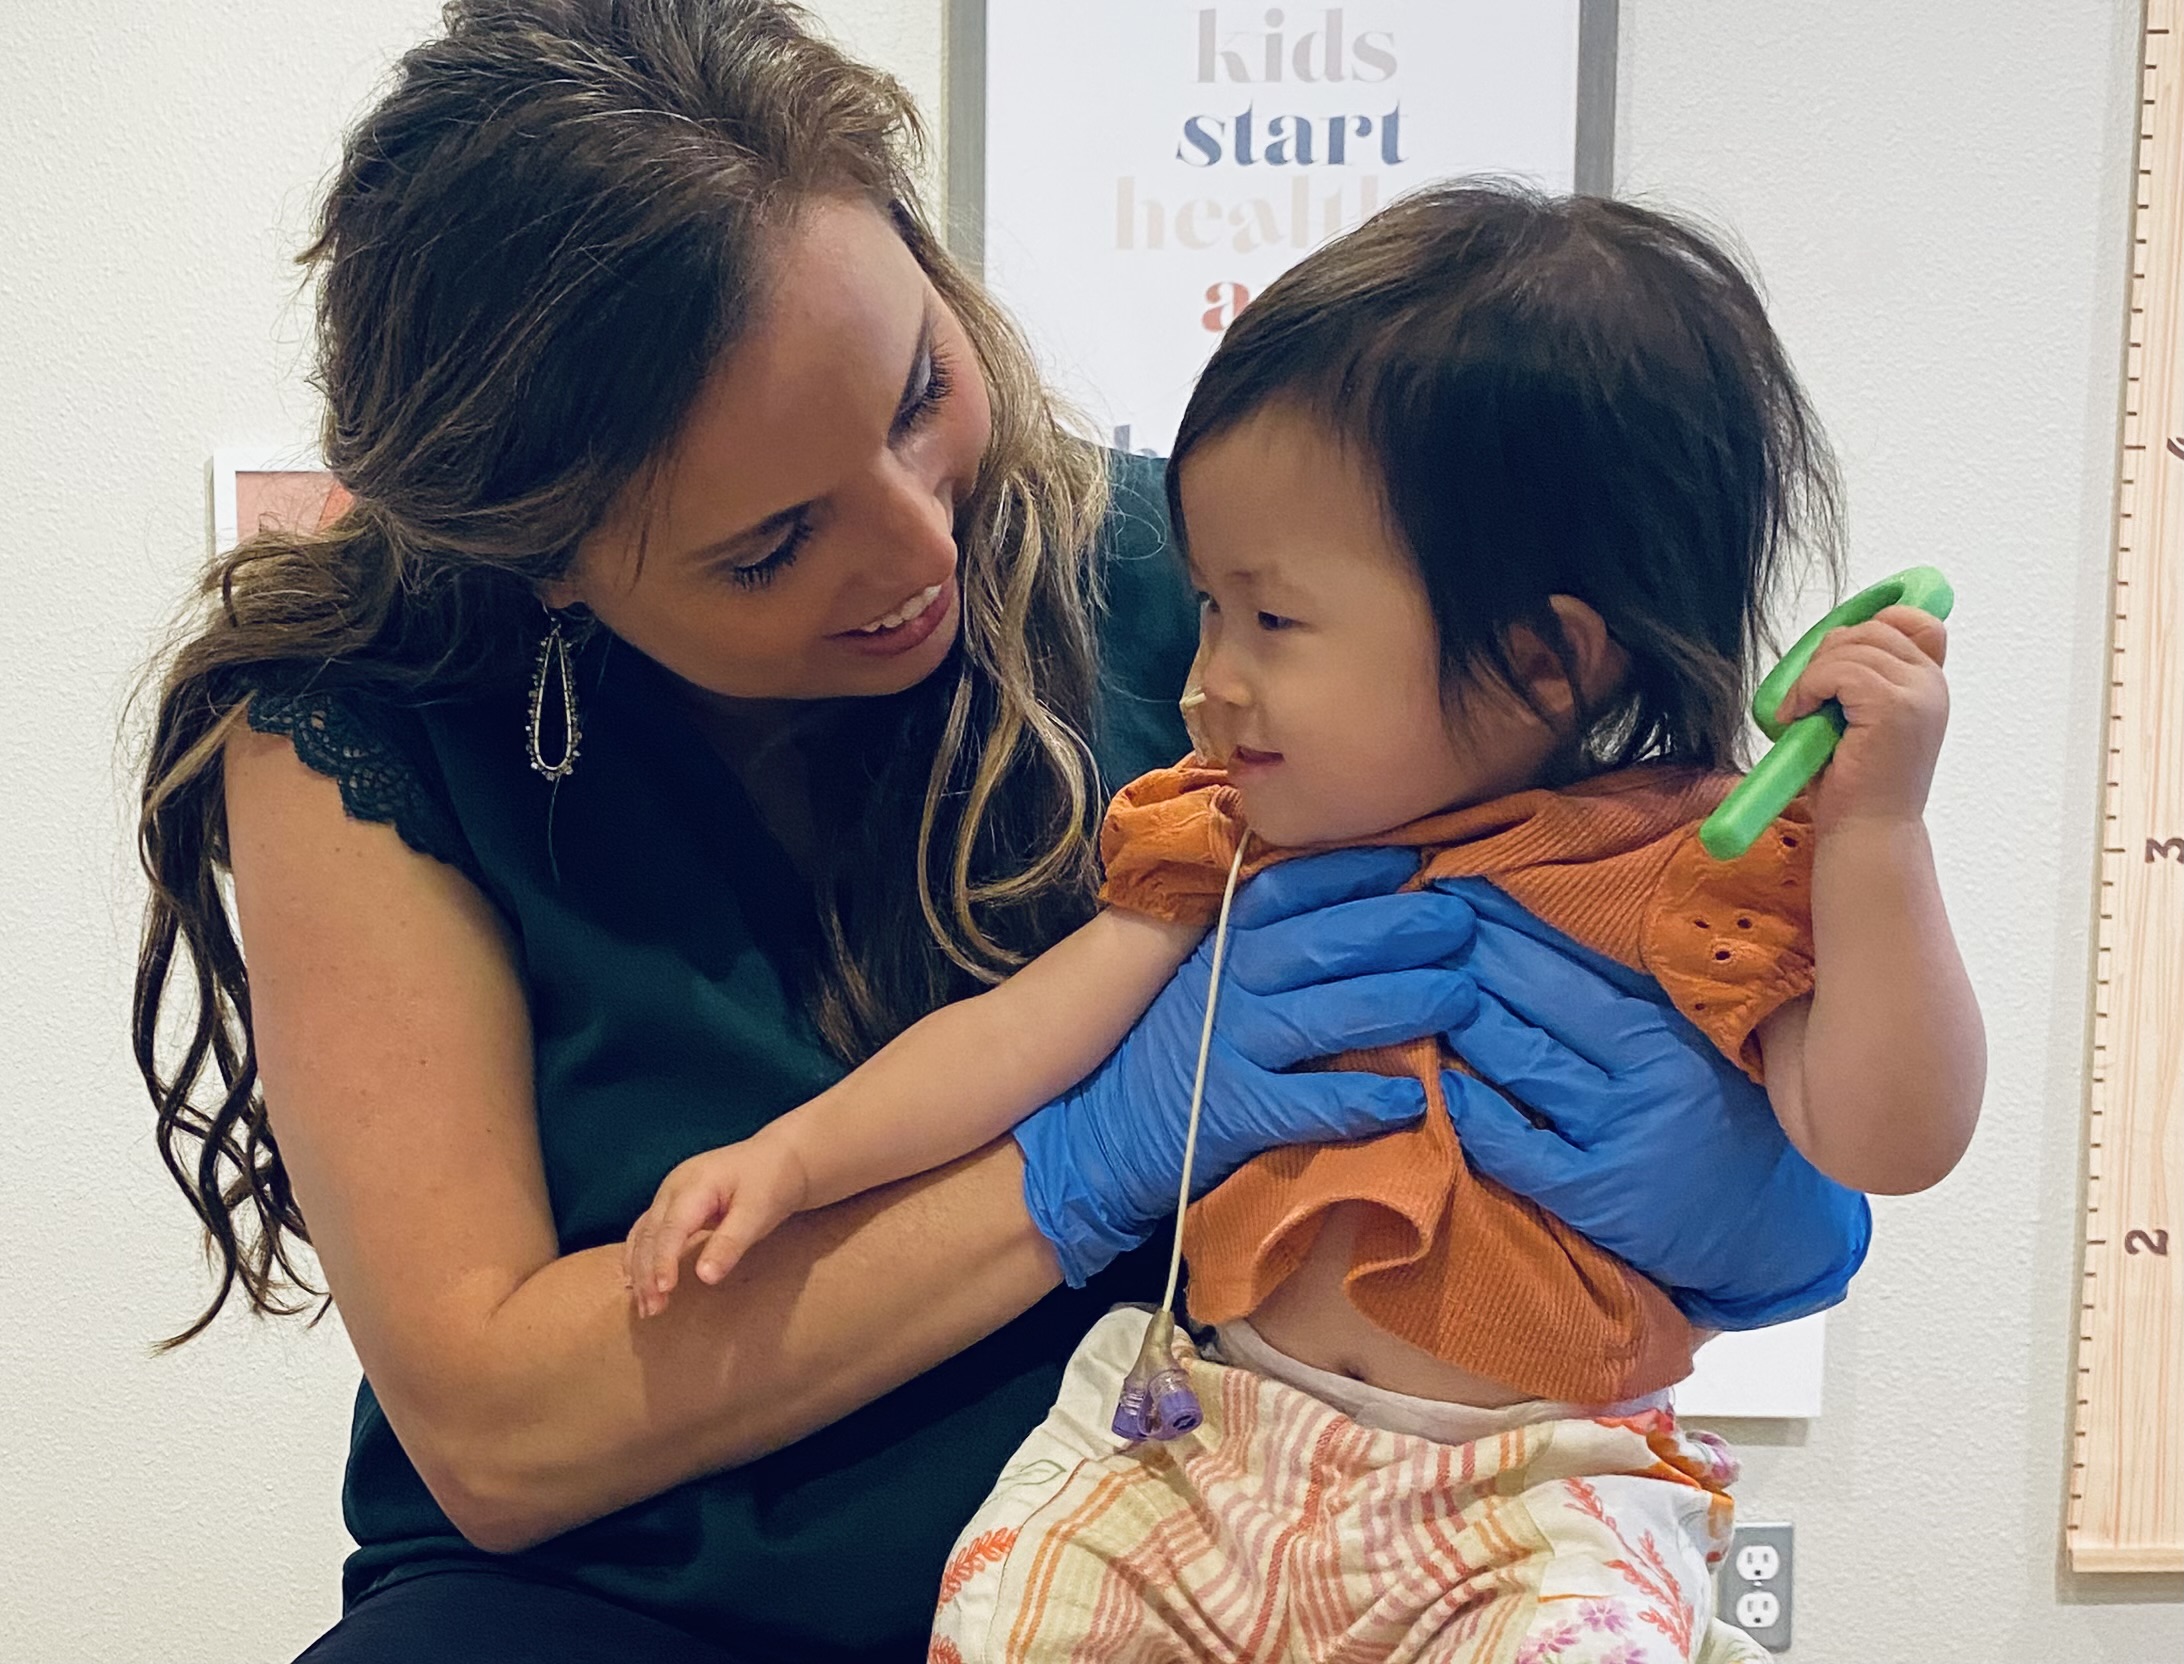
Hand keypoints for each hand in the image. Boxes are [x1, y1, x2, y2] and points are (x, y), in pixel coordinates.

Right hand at [623, 1130, 811, 1316]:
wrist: (781, 1157)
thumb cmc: (772, 1182)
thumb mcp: (759, 1212)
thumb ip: (730, 1243)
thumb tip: (705, 1277)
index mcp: (695, 1184)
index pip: (671, 1228)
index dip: (663, 1261)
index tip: (663, 1292)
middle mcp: (674, 1187)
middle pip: (650, 1234)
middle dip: (647, 1273)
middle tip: (652, 1311)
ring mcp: (670, 1194)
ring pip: (643, 1234)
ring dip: (639, 1270)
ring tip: (645, 1307)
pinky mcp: (673, 1205)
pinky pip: (647, 1232)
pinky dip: (639, 1257)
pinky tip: (637, 1282)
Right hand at [1016, 847, 1481, 1285]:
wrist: (1098, 1132)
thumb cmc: (1174, 1045)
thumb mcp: (1210, 974)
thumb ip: (1269, 939)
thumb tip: (1363, 894)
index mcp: (1225, 940)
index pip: (1292, 887)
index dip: (1356, 870)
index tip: (1417, 856)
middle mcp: (1226, 982)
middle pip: (1322, 943)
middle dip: (1398, 927)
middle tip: (1463, 920)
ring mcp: (1227, 1046)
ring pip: (1325, 1015)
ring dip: (1399, 1003)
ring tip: (1461, 997)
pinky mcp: (1231, 1112)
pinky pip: (1306, 1102)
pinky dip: (1358, 1099)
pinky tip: (1411, 1100)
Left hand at [1434, 879, 1869, 1328]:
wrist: (1776, 1229)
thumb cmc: (1727, 1114)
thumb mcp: (1699, 1038)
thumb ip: (1638, 986)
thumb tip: (1554, 908)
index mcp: (1676, 1021)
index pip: (1579, 949)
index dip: (1512, 912)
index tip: (1461, 876)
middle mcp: (1652, 1071)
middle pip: (1540, 995)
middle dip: (1472, 951)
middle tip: (1419, 917)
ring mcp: (1622, 1134)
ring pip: (1521, 1059)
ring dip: (1461, 1017)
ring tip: (1415, 980)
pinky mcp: (1597, 1196)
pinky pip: (1517, 1146)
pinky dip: (1473, 1111)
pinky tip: (1440, 1082)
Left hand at [1773, 604, 1948, 832]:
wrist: (1868, 832)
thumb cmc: (1857, 783)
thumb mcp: (1861, 718)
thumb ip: (1863, 678)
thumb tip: (1836, 637)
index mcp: (1929, 684)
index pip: (1914, 620)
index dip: (1870, 624)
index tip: (1834, 657)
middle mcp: (1931, 684)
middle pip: (1871, 629)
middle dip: (1827, 654)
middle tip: (1807, 696)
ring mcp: (1917, 694)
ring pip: (1850, 647)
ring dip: (1810, 677)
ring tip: (1800, 713)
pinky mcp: (1893, 707)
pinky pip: (1838, 671)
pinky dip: (1807, 689)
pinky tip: (1798, 717)